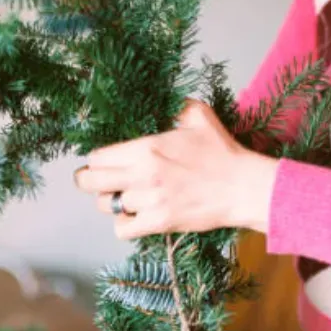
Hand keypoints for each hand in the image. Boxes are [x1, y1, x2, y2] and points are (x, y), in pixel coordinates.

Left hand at [74, 100, 277, 239]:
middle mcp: (142, 175)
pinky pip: (122, 229)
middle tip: (94, 182)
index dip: (96, 160)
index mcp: (146, 148)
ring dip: (112, 202)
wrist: (243, 187)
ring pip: (107, 206)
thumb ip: (176, 106)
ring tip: (123, 198)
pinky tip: (134, 217)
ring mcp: (149, 201)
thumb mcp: (199, 117)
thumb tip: (167, 101)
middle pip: (91, 182)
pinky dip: (124, 225)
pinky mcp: (159, 223)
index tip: (101, 162)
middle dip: (88, 181)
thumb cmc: (222, 153)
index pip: (98, 156)